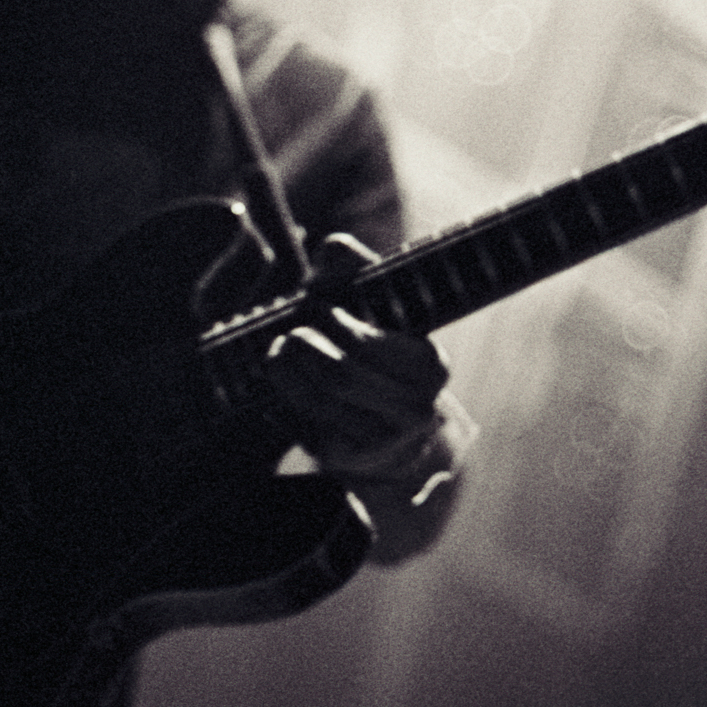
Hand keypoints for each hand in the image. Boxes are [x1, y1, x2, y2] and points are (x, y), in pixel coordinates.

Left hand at [262, 234, 452, 483]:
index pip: (365, 340)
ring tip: (277, 352)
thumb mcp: (381, 310)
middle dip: (304, 347)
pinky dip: (285, 401)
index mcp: (430, 365)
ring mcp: (384, 441)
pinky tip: (282, 384)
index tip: (313, 302)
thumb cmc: (382, 355)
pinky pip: (304, 426)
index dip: (330, 318)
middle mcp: (416, 409)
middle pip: (340, 373)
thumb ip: (358, 272)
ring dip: (286, 372)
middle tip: (289, 333)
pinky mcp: (349, 460)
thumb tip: (331, 246)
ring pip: (319, 400)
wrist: (397, 436)